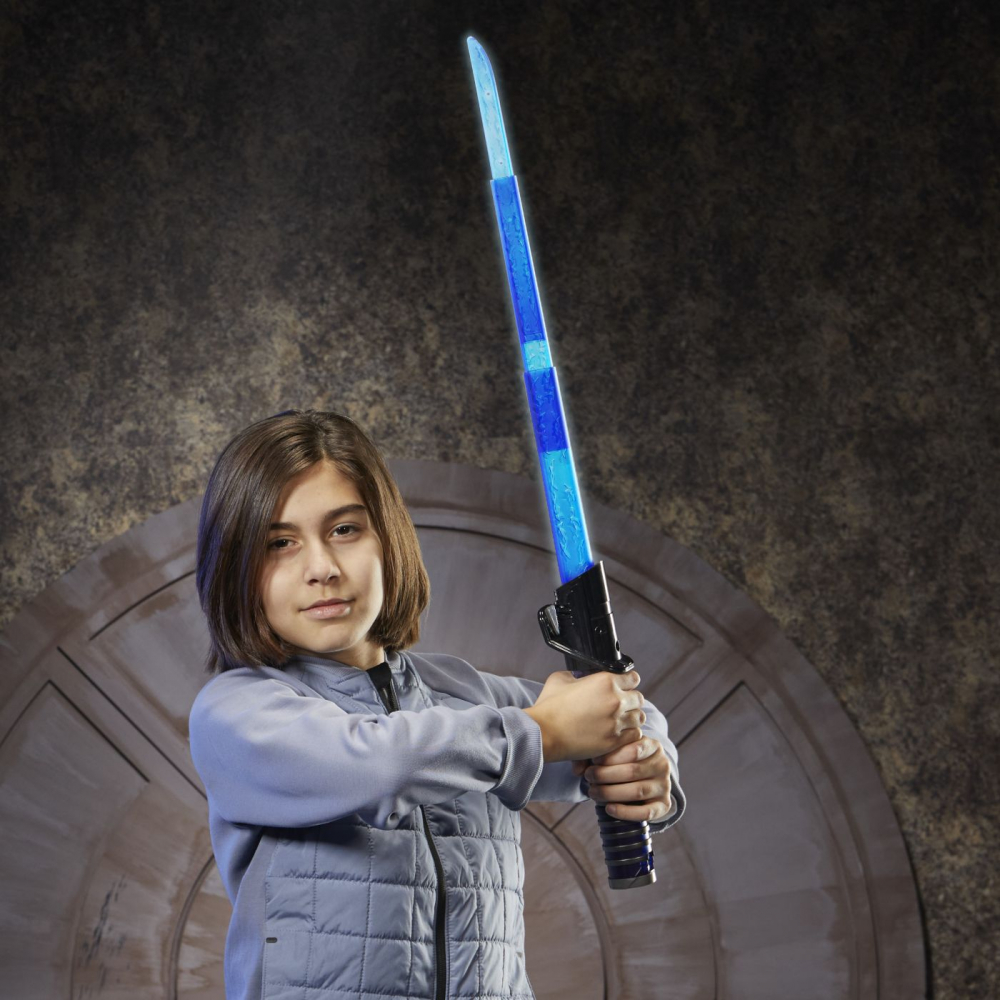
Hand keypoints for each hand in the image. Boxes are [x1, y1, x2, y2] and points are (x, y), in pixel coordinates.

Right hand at [523, 670, 645, 762]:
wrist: (544, 733)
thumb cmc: (549, 706)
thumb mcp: (561, 679)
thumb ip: (578, 674)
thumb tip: (583, 676)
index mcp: (605, 681)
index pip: (633, 678)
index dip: (627, 681)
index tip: (622, 686)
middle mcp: (616, 700)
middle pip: (638, 698)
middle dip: (630, 700)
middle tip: (620, 705)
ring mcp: (617, 722)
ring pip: (639, 717)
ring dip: (631, 718)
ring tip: (620, 720)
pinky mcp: (614, 741)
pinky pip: (634, 735)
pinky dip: (628, 734)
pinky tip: (617, 733)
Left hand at [571, 735, 672, 822]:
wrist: (646, 779)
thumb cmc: (624, 761)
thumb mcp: (618, 751)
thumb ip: (598, 753)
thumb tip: (577, 769)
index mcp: (653, 746)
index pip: (634, 748)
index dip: (611, 755)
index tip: (593, 760)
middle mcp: (663, 765)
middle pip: (633, 771)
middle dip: (606, 775)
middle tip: (588, 776)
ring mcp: (665, 786)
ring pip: (637, 791)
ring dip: (611, 793)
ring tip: (593, 792)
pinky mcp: (664, 806)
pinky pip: (646, 813)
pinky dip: (626, 812)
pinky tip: (609, 809)